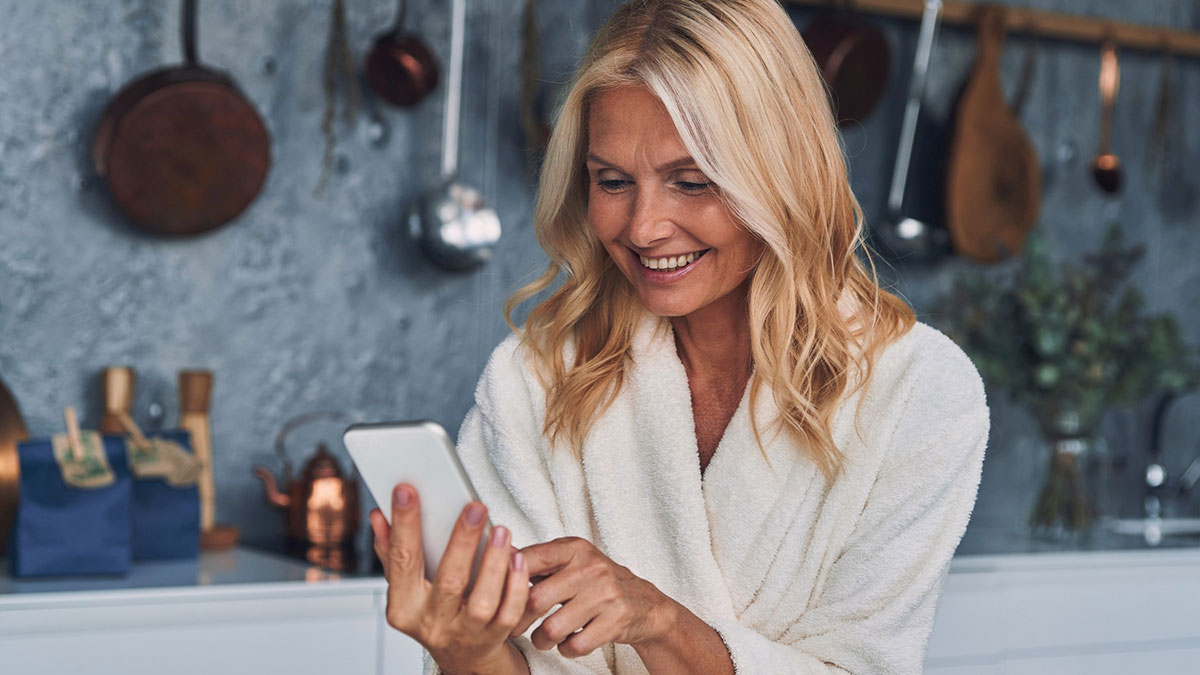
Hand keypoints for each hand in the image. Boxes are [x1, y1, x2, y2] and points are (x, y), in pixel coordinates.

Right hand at [370, 484, 529, 674]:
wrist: (461, 656)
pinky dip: (515, 585)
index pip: (402, 560)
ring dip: (495, 563)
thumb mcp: (405, 586)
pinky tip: (518, 558)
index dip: (404, 524)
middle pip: (448, 581)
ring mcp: (464, 633)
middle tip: (475, 507)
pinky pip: (508, 611)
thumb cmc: (431, 611)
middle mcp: (432, 623)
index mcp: (403, 607)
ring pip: (483, 600)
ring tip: (502, 530)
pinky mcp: (493, 637)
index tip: (407, 490)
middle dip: (462, 541)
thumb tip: (377, 516)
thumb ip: (391, 551)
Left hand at [511, 537, 674, 658]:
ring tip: (542, 638)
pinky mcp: (615, 621)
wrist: (644, 603)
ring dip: (541, 640)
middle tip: (515, 627)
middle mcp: (590, 568)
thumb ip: (538, 561)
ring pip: (552, 628)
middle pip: (536, 599)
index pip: (529, 560)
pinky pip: (574, 646)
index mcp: (574, 549)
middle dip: (520, 620)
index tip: (500, 595)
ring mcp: (604, 595)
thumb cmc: (596, 581)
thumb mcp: (572, 561)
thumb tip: (496, 556)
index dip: (507, 580)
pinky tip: (567, 642)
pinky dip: (565, 649)